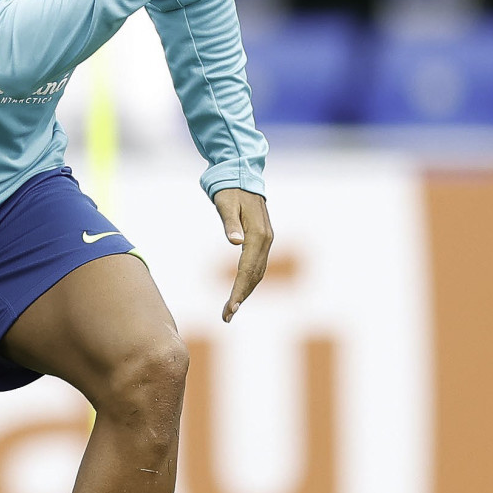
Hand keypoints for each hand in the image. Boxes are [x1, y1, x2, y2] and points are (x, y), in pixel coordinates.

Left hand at [213, 187, 272, 321]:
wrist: (242, 175)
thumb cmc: (230, 190)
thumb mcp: (225, 204)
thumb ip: (230, 223)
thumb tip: (235, 242)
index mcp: (257, 234)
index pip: (247, 269)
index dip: (239, 291)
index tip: (230, 308)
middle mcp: (266, 240)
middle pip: (254, 276)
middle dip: (241, 298)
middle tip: (226, 317)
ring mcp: (266, 240)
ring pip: (258, 273)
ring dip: (245, 292)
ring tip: (230, 310)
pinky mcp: (263, 239)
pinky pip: (257, 265)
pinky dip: (249, 281)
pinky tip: (240, 291)